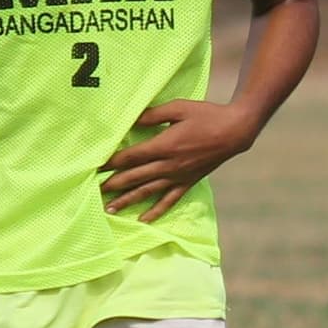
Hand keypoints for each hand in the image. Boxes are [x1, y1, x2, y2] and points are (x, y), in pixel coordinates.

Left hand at [101, 97, 260, 220]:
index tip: (95, 167)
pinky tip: (143, 220)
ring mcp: (178, 176)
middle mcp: (168, 165)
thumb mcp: (179, 108)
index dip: (111, 162)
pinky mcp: (188, 182)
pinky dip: (156, 211)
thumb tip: (132, 119)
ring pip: (148, 192)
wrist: (234, 131)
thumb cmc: (206, 115)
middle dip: (113, 184)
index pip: (131, 157)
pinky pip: (169, 200)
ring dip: (128, 201)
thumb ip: (153, 115)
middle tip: (93, 191)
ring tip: (109, 209)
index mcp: (164, 145)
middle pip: (135, 177)